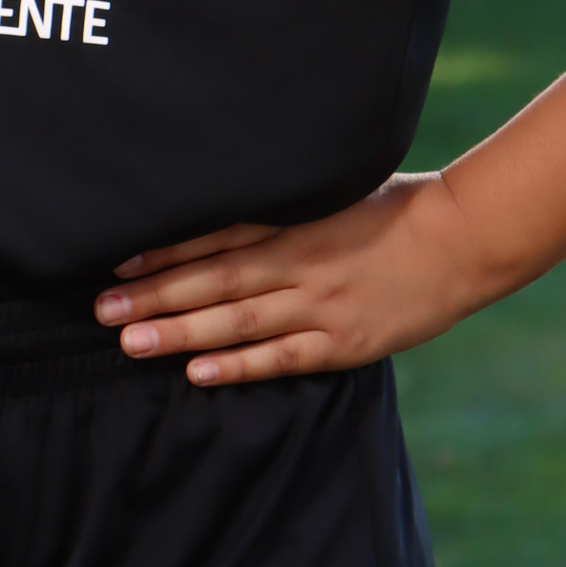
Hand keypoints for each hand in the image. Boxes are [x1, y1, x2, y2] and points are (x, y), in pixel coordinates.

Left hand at [94, 174, 490, 386]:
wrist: (463, 239)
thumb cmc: (396, 209)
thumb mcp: (333, 193)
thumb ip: (282, 208)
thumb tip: (222, 214)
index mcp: (296, 222)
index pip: (215, 236)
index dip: (163, 250)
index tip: (116, 261)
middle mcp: (301, 262)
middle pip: (214, 279)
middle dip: (155, 295)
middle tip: (101, 309)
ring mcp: (322, 305)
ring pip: (239, 320)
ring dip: (181, 332)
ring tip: (131, 341)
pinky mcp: (346, 343)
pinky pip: (284, 357)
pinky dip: (240, 365)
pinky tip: (198, 373)